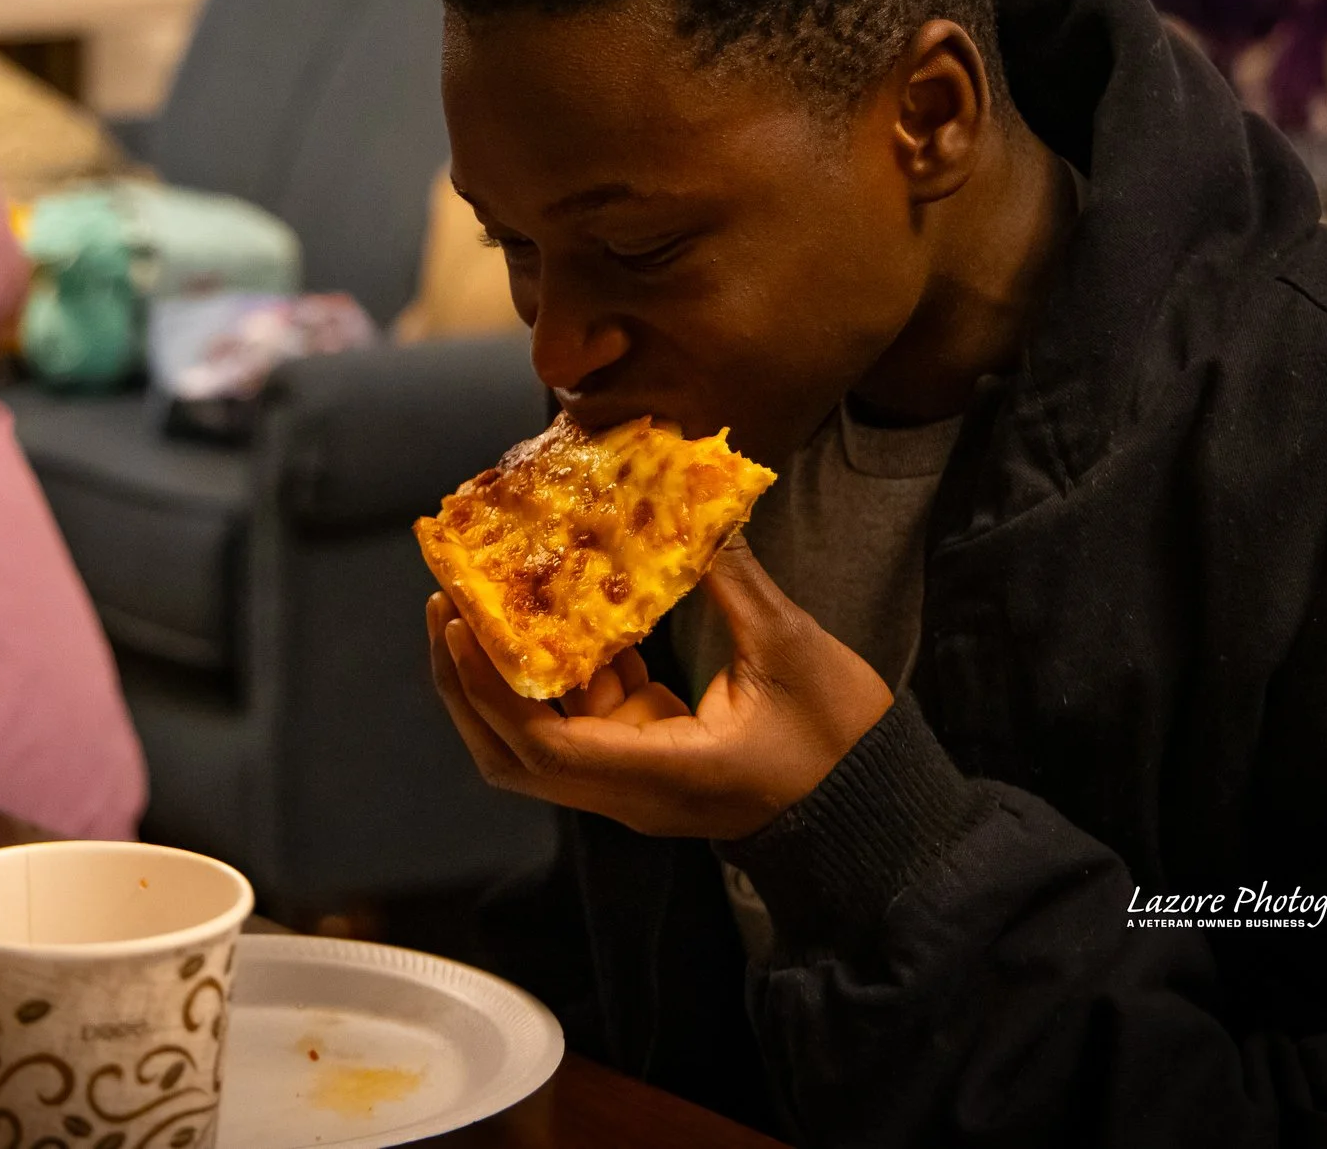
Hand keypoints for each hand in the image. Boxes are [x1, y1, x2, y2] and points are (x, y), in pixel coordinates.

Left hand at [425, 536, 893, 838]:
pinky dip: (568, 664)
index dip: (487, 684)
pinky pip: (588, 712)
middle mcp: (629, 788)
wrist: (877, 817)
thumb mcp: (791, 652)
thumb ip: (733, 581)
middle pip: (513, 750)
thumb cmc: (843, 746)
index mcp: (655, 774)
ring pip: (543, 731)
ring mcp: (637, 775)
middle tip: (448, 604)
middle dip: (469, 679)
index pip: (538, 745)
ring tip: (493, 594)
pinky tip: (573, 606)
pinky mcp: (653, 756)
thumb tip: (693, 510)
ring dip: (511, 668)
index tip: (464, 619)